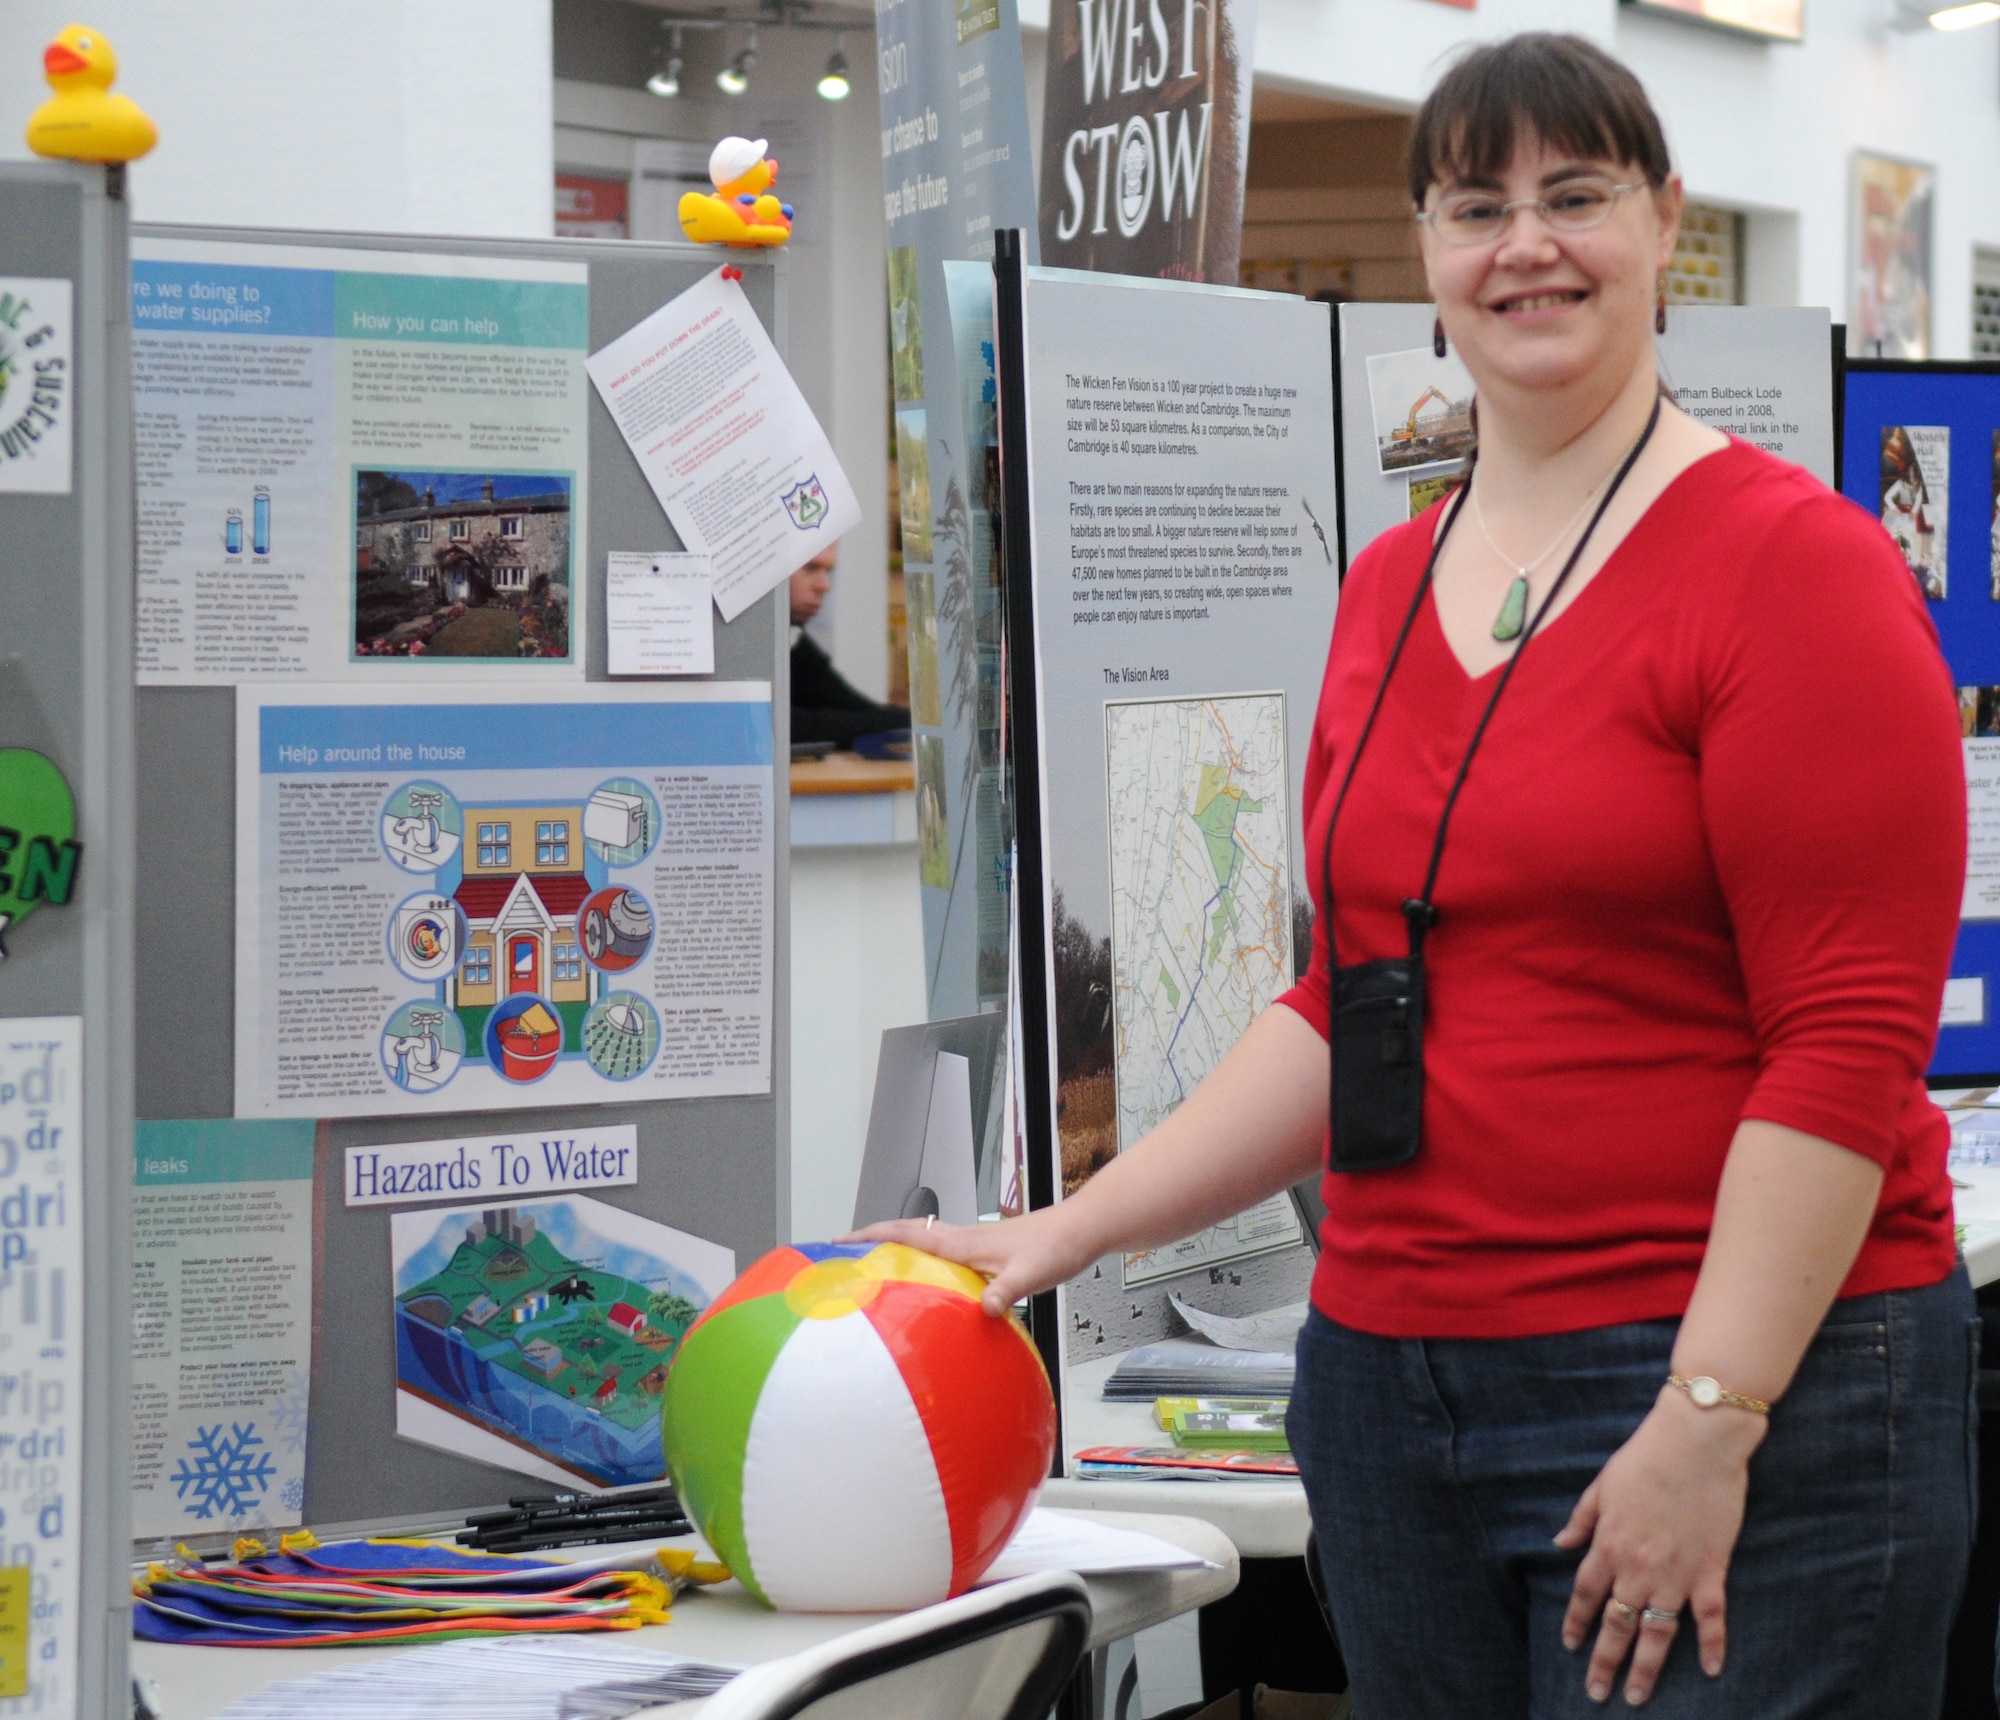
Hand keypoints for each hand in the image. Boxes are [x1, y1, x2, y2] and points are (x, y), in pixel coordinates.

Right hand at [843, 1208, 1093, 1315]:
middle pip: (907, 1235)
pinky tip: (932, 1285)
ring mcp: (975, 1244)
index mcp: (963, 1242)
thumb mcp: (1030, 1274)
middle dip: (872, 1241)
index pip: (907, 1233)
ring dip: (897, 1250)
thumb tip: (983, 1310)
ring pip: (924, 1243)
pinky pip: (944, 1256)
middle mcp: (963, 1239)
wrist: (1081, 1231)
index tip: (839, 1240)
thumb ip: (1005, 1291)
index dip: (870, 1236)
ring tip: (876, 1269)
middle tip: (845, 1254)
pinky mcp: (988, 1253)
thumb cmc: (1057, 1247)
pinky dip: (926, 1262)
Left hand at [1554, 1388, 1764, 1705]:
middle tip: (1597, 1693)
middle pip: (1616, 1624)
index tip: (1570, 1646)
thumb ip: (1581, 1520)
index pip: (1585, 1595)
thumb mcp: (1601, 1485)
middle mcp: (1637, 1567)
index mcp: (1608, 1544)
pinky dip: (1712, 1645)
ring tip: (1637, 1697)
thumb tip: (1559, 1544)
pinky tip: (1709, 1670)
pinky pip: (1712, 1617)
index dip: (1576, 1623)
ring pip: (1656, 1632)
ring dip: (1646, 1667)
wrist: (1694, 1442)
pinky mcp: (1710, 1570)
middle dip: (1605, 1661)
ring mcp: (1675, 1573)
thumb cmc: (1645, 1457)